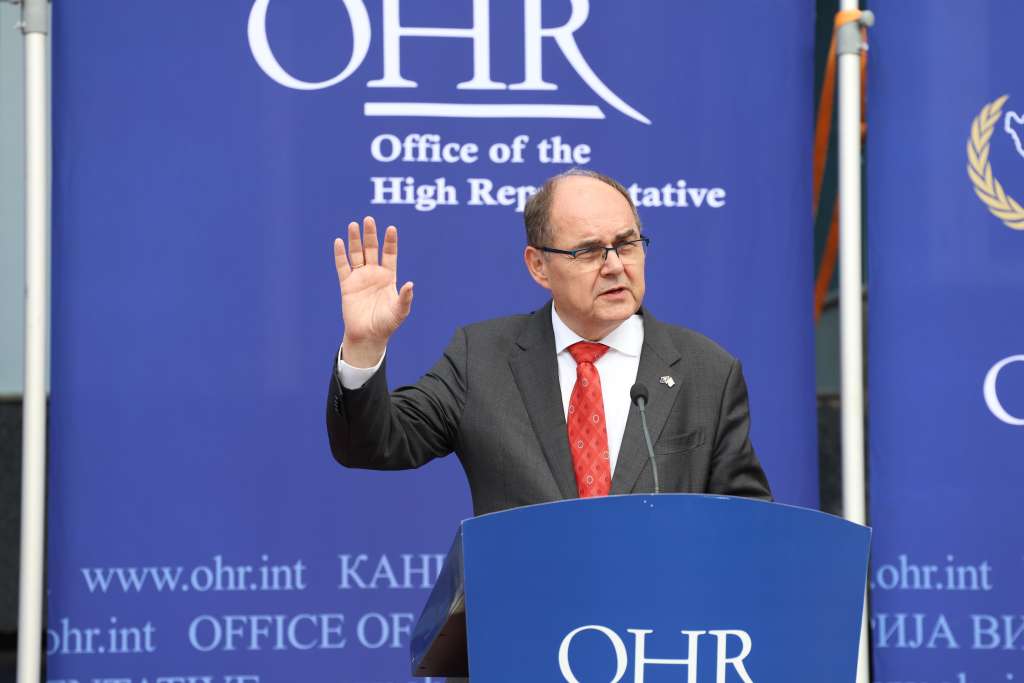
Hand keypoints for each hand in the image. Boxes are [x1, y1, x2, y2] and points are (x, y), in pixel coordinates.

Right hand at [334, 217, 413, 366]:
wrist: (368, 336)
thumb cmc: (386, 324)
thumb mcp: (400, 311)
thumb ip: (405, 298)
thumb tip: (411, 284)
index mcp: (388, 277)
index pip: (390, 254)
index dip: (390, 242)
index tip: (391, 228)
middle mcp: (374, 274)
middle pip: (372, 249)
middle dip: (370, 235)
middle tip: (368, 219)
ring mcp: (360, 277)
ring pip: (356, 254)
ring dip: (355, 240)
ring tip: (353, 225)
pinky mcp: (347, 284)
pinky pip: (342, 266)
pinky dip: (340, 254)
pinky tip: (338, 241)